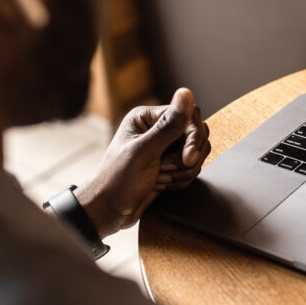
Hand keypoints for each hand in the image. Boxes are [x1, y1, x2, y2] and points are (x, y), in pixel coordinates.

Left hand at [74, 88, 209, 237]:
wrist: (108, 211)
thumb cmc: (117, 180)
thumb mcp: (144, 151)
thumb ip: (168, 125)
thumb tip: (185, 93)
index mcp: (148, 118)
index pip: (188, 117)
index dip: (192, 138)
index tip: (187, 157)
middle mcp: (158, 130)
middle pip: (197, 135)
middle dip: (186, 158)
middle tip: (164, 169)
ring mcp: (165, 148)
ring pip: (197, 154)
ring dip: (182, 172)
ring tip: (159, 178)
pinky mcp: (170, 166)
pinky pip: (191, 169)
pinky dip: (180, 181)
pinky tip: (160, 185)